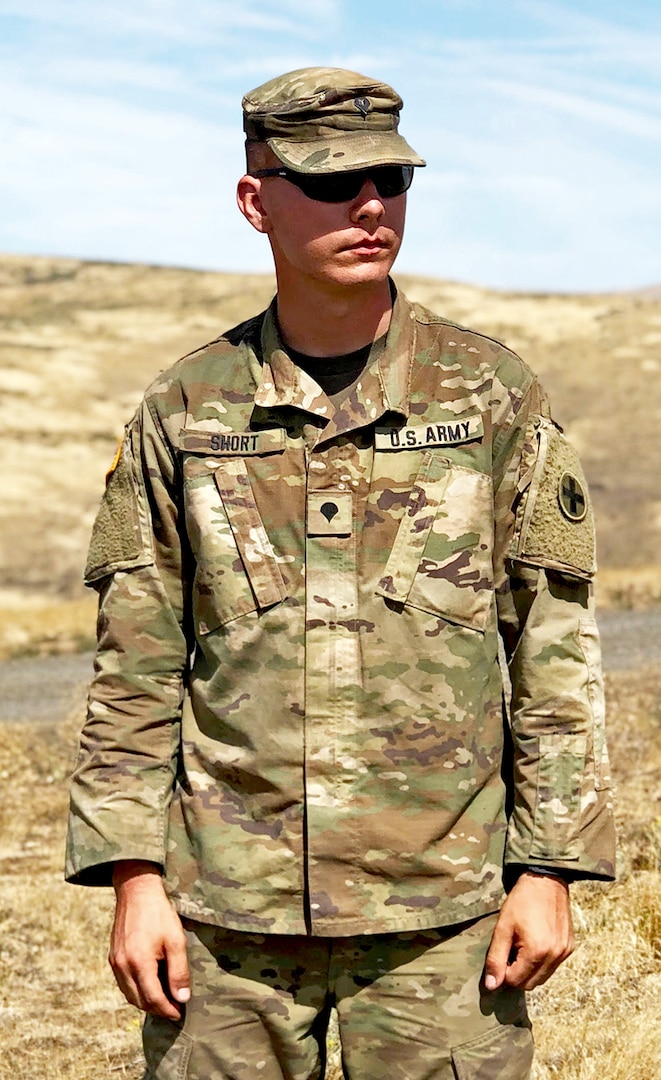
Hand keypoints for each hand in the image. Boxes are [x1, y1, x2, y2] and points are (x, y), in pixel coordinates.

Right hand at [109, 860, 190, 1019]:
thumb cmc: (159, 913)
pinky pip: (123, 983)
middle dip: (157, 1009)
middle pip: (139, 1001)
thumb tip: (182, 998)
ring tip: (163, 1000)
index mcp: (139, 963)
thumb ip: (178, 971)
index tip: (180, 1013)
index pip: (153, 999)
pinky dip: (136, 991)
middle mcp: (123, 966)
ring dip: (145, 1002)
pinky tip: (149, 985)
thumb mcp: (176, 940)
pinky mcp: (112, 956)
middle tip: (174, 1008)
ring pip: (129, 994)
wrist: (136, 890)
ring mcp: (115, 962)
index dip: (167, 1009)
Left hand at [484, 871, 573, 990]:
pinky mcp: (569, 948)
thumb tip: (491, 986)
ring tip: (522, 945)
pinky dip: (541, 962)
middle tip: (511, 949)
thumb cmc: (521, 902)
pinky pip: (552, 967)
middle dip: (517, 973)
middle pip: (530, 984)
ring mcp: (564, 953)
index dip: (504, 971)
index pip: (515, 981)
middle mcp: (554, 956)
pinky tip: (535, 942)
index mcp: (537, 952)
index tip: (502, 953)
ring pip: (542, 978)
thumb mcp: (503, 928)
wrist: (545, 881)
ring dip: (529, 969)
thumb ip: (496, 958)